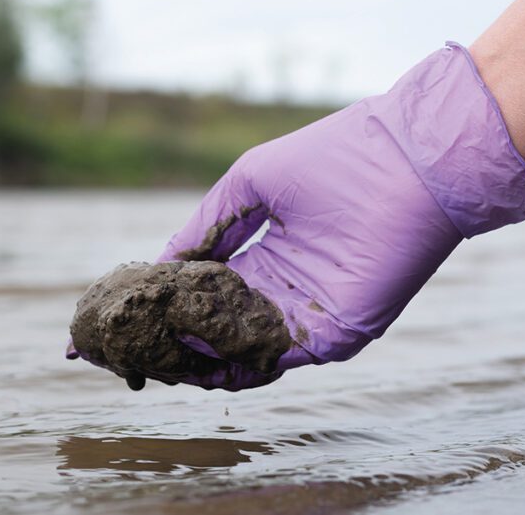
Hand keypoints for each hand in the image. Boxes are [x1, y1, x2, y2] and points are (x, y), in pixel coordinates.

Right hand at [70, 42, 524, 390]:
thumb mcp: (249, 184)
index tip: (115, 314)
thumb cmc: (333, 158)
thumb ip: (206, 227)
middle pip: (214, 328)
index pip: (202, 290)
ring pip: (238, 352)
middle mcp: (279, 291)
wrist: (409, 160)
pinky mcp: (332, 334)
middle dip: (168, 340)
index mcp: (263, 255)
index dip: (159, 301)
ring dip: (193, 360)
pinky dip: (232, 366)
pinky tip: (193, 361)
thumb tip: (158, 264)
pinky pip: (274, 361)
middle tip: (120, 348)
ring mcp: (304, 315)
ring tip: (148, 358)